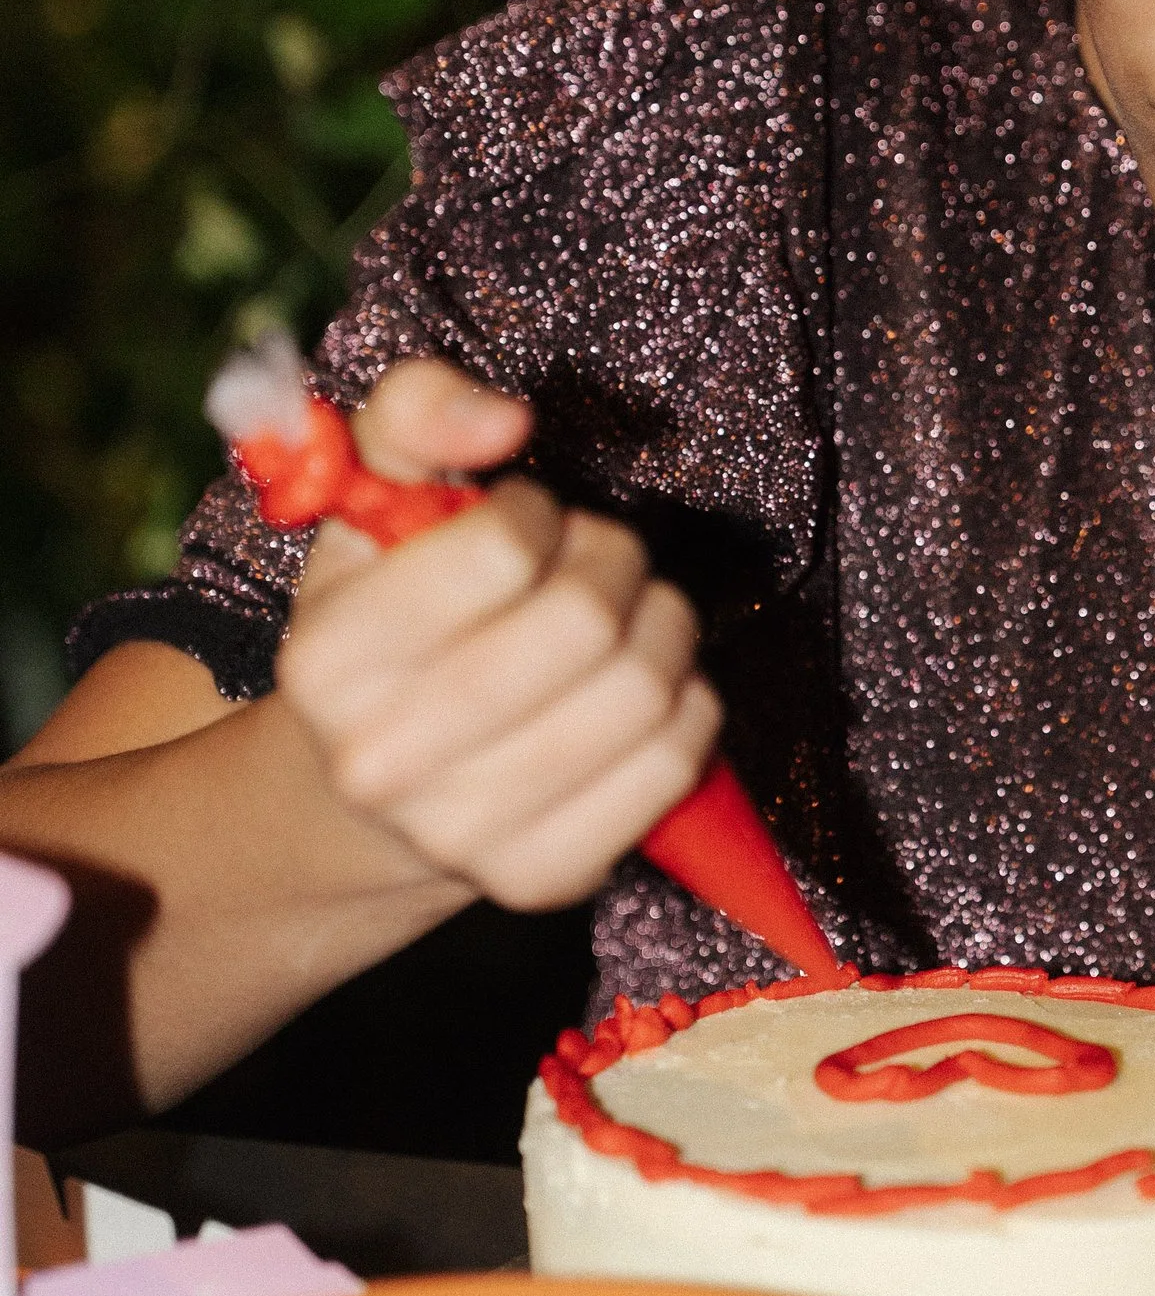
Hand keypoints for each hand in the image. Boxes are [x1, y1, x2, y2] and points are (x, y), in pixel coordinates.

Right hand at [276, 359, 721, 912]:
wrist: (374, 797)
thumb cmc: (392, 625)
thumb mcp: (373, 505)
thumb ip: (417, 416)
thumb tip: (501, 420)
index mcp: (325, 660)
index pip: (502, 549)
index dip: (540, 515)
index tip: (525, 525)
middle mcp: (379, 761)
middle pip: (584, 620)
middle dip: (613, 561)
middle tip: (595, 562)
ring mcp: (461, 835)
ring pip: (645, 688)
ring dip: (663, 626)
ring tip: (626, 620)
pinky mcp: (543, 879)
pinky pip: (675, 761)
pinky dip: (688, 705)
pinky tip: (644, 692)